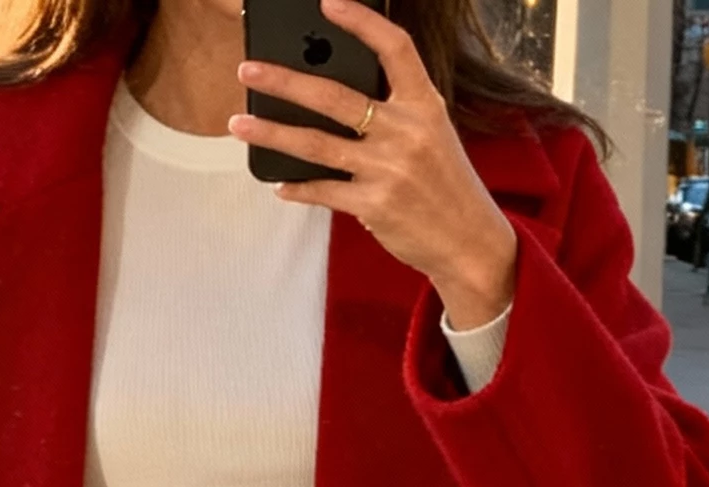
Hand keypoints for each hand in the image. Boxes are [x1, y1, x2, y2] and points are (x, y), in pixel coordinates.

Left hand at [229, 0, 516, 327]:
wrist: (468, 240)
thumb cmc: (444, 183)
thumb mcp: (433, 134)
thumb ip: (394, 112)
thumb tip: (333, 98)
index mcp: (424, 104)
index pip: (394, 47)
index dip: (361, 21)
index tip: (328, 3)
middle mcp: (405, 131)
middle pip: (334, 96)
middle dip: (284, 81)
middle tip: (249, 71)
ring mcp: (388, 169)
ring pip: (316, 144)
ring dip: (272, 133)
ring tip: (240, 124)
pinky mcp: (374, 206)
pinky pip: (323, 191)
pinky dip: (298, 187)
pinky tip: (279, 183)